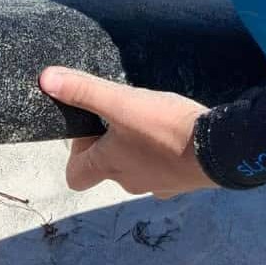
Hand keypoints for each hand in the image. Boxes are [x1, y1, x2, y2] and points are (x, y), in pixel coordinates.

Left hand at [40, 67, 216, 198]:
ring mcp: (157, 185)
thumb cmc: (166, 127)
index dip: (76, 152)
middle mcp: (129, 181)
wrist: (220, 149)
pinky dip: (164, 155)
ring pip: (137, 167)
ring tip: (152, 121)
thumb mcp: (122, 102)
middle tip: (124, 115)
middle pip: (107, 167)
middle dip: (110, 143)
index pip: (75, 176)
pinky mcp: (183, 181)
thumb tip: (45, 79)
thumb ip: (85, 90)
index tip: (90, 126)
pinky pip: (165, 169)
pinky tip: (176, 135)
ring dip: (138, 148)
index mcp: (109, 165)